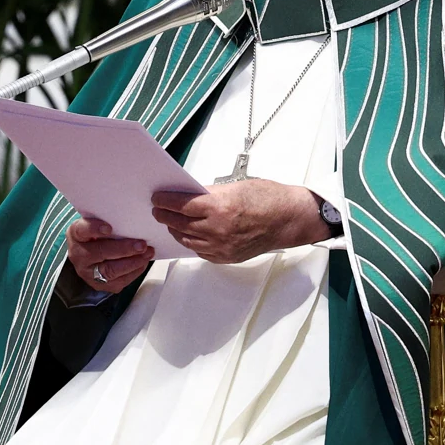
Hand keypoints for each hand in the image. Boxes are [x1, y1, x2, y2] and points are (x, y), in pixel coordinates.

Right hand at [66, 218, 154, 292]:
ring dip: (132, 262)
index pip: (81, 230)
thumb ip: (108, 220)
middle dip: (123, 249)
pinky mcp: (99, 285)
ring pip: (110, 270)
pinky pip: (118, 281)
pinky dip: (134, 271)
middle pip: (100, 252)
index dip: (94, 229)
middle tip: (141, 244)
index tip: (109, 228)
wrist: (90, 255)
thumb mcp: (97, 223)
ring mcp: (87, 273)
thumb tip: (132, 219)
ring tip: (147, 253)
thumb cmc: (98, 235)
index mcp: (76, 235)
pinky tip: (143, 262)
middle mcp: (78, 255)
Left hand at [151, 179, 329, 263]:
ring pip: (187, 240)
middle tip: (157, 209)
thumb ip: (209, 193)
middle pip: (179, 224)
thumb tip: (187, 196)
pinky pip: (200, 251)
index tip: (157, 198)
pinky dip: (191, 242)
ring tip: (170, 221)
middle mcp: (218, 230)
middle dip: (165, 215)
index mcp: (219, 207)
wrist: (288, 219)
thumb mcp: (234, 187)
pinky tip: (187, 234)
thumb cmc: (267, 198)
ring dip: (175, 230)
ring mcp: (222, 247)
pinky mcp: (226, 257)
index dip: (165, 201)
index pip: (181, 205)